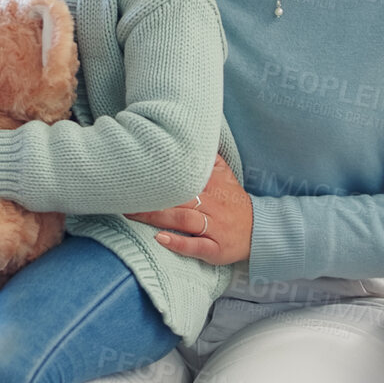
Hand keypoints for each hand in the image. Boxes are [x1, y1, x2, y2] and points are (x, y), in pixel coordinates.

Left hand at [126, 155, 252, 264]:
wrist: (261, 230)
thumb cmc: (234, 202)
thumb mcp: (226, 175)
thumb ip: (208, 157)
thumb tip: (191, 134)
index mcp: (212, 184)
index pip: (182, 176)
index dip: (158, 174)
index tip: (134, 172)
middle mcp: (212, 204)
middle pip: (178, 197)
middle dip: (149, 197)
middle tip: (121, 195)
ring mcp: (214, 226)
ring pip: (183, 219)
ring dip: (156, 217)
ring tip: (132, 214)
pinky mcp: (216, 248)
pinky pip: (196, 246)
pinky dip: (178, 243)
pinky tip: (160, 239)